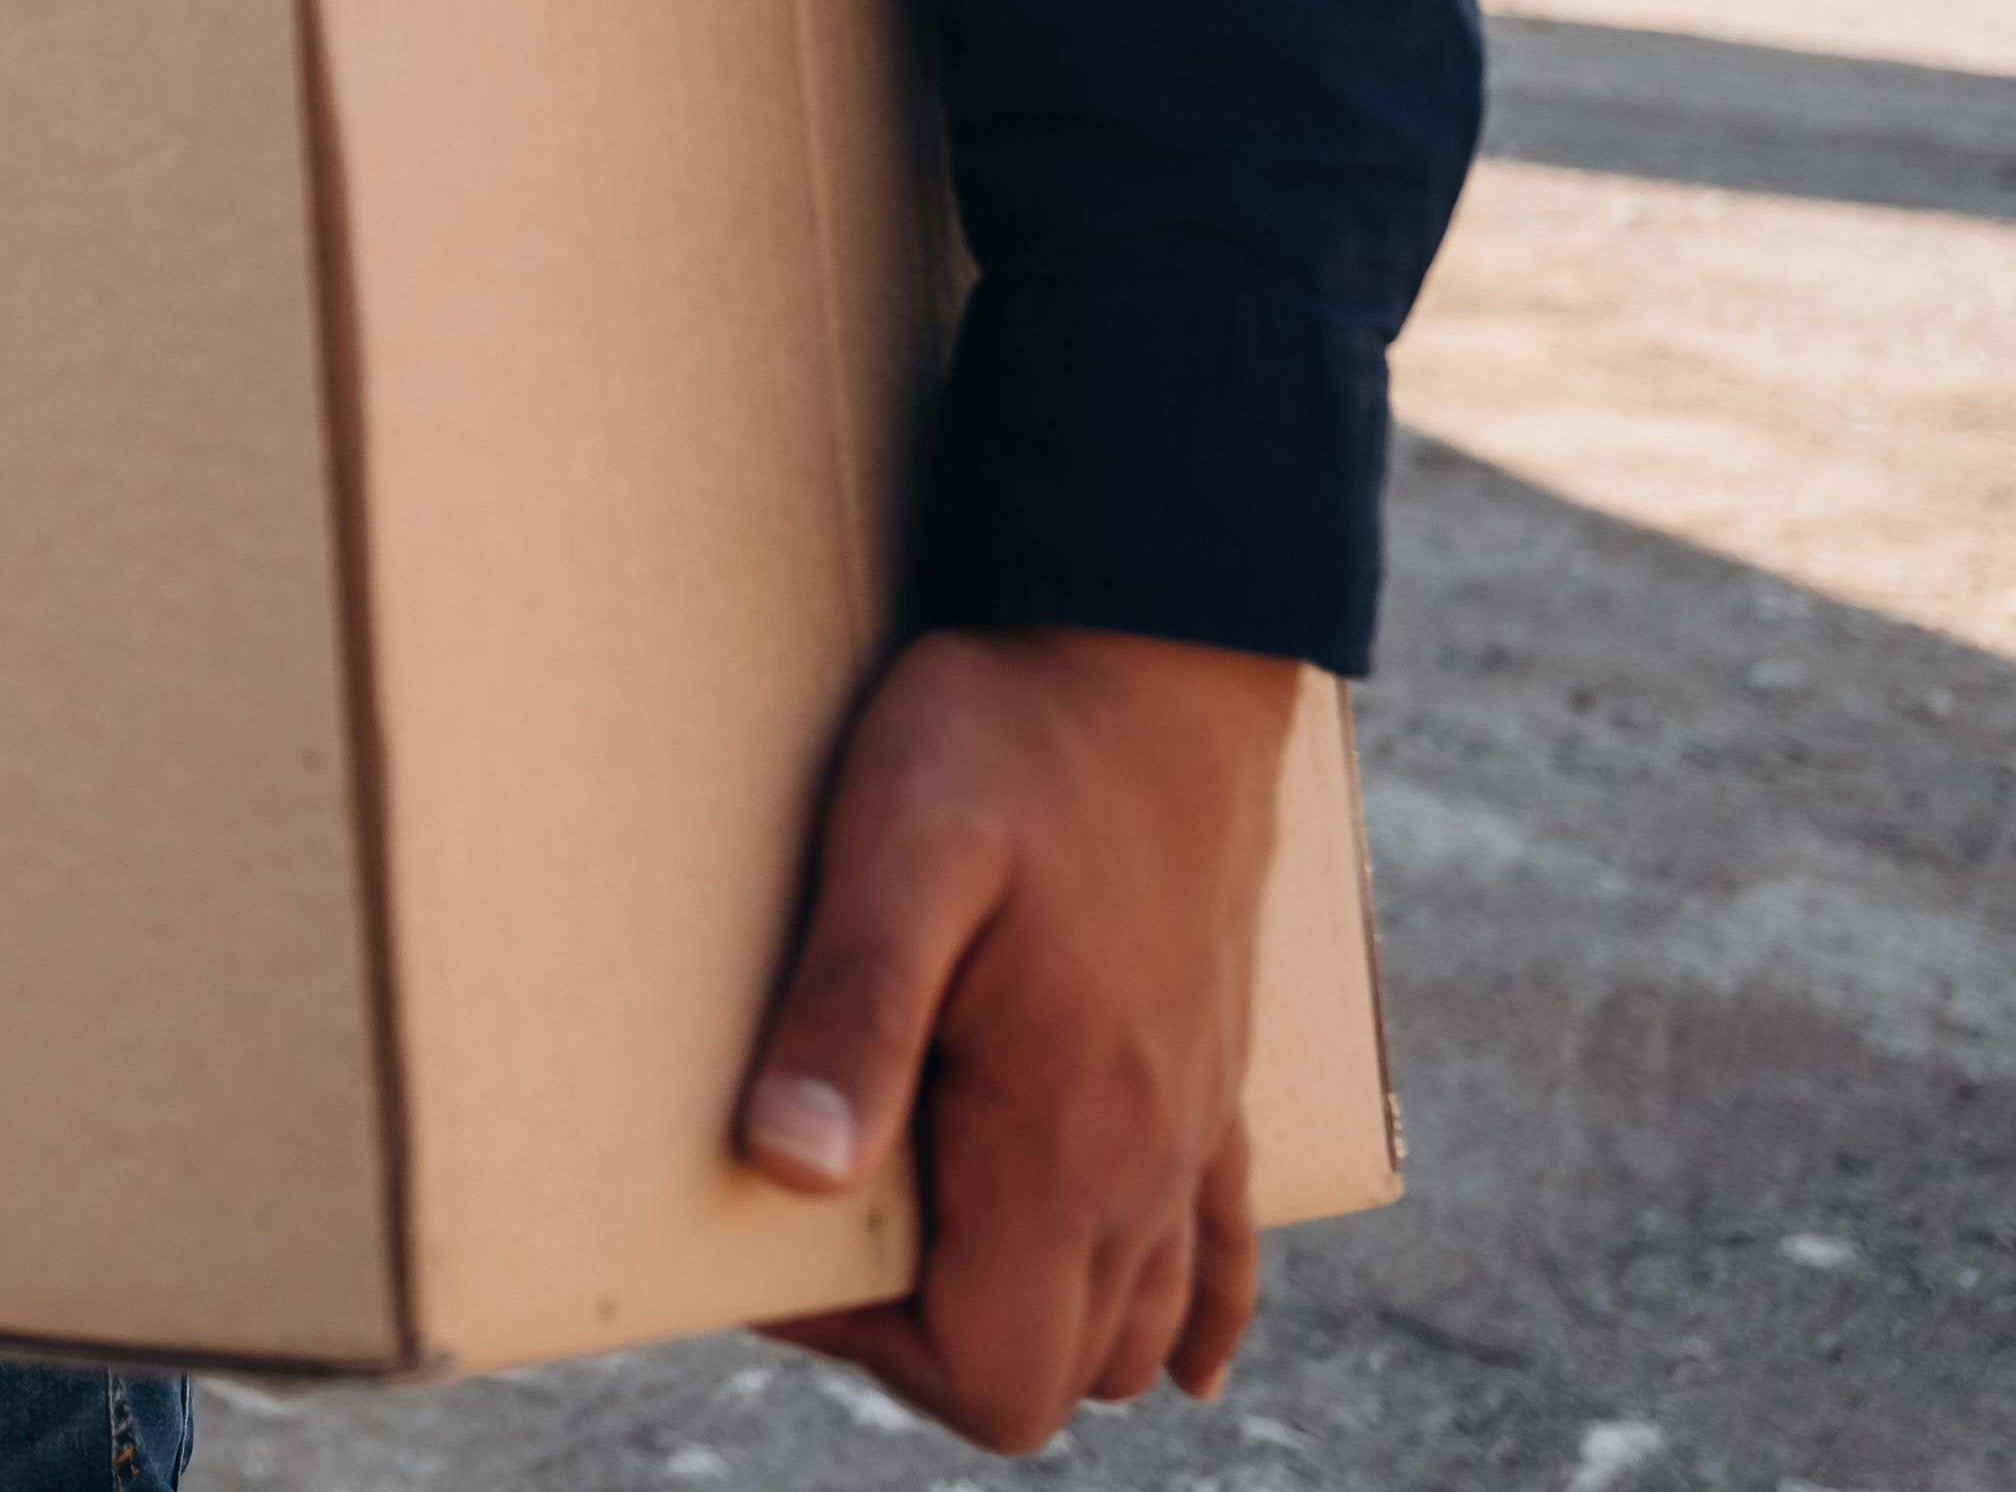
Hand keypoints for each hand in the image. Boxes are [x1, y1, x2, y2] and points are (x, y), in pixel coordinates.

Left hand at [735, 625, 1297, 1454]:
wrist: (1159, 639)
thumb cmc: (1015, 735)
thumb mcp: (901, 854)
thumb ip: (850, 1015)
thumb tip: (789, 1170)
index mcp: (1070, 1142)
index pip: (990, 1376)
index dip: (870, 1346)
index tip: (785, 1234)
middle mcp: (1149, 1162)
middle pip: (1052, 1370)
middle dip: (933, 1337)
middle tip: (831, 1222)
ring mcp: (1193, 1123)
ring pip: (1136, 1327)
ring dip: (1034, 1316)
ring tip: (929, 1239)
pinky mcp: (1214, 1071)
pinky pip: (1231, 1249)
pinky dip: (1193, 1310)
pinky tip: (1171, 1345)